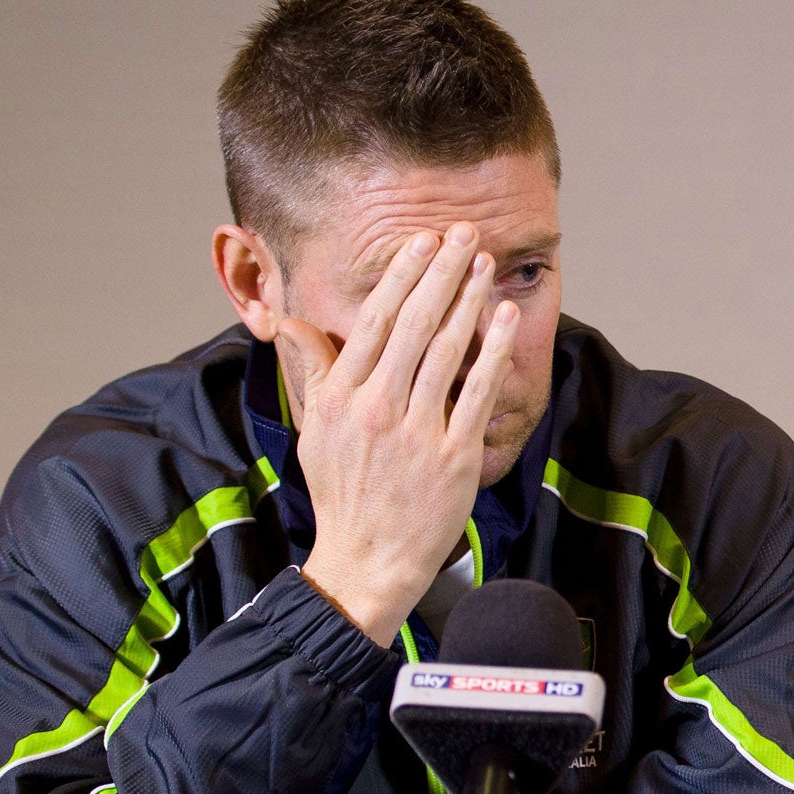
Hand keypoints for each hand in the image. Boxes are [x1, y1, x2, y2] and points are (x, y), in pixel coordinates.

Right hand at [283, 222, 520, 644]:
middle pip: (414, 324)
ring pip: (446, 350)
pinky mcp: (453, 455)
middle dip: (440, 272)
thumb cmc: (342, 493)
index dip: (401, 276)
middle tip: (461, 233)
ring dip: (467, 300)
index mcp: (342, 396)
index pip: (375, 321)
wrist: (367, 560)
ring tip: (483, 263)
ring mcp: (416, 431)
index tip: (421, 242)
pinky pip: (476, 391)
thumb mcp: (313, 429)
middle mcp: (377, 407)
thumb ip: (313, 371)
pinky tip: (503, 316)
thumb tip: (291, 321)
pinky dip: (492, 350)